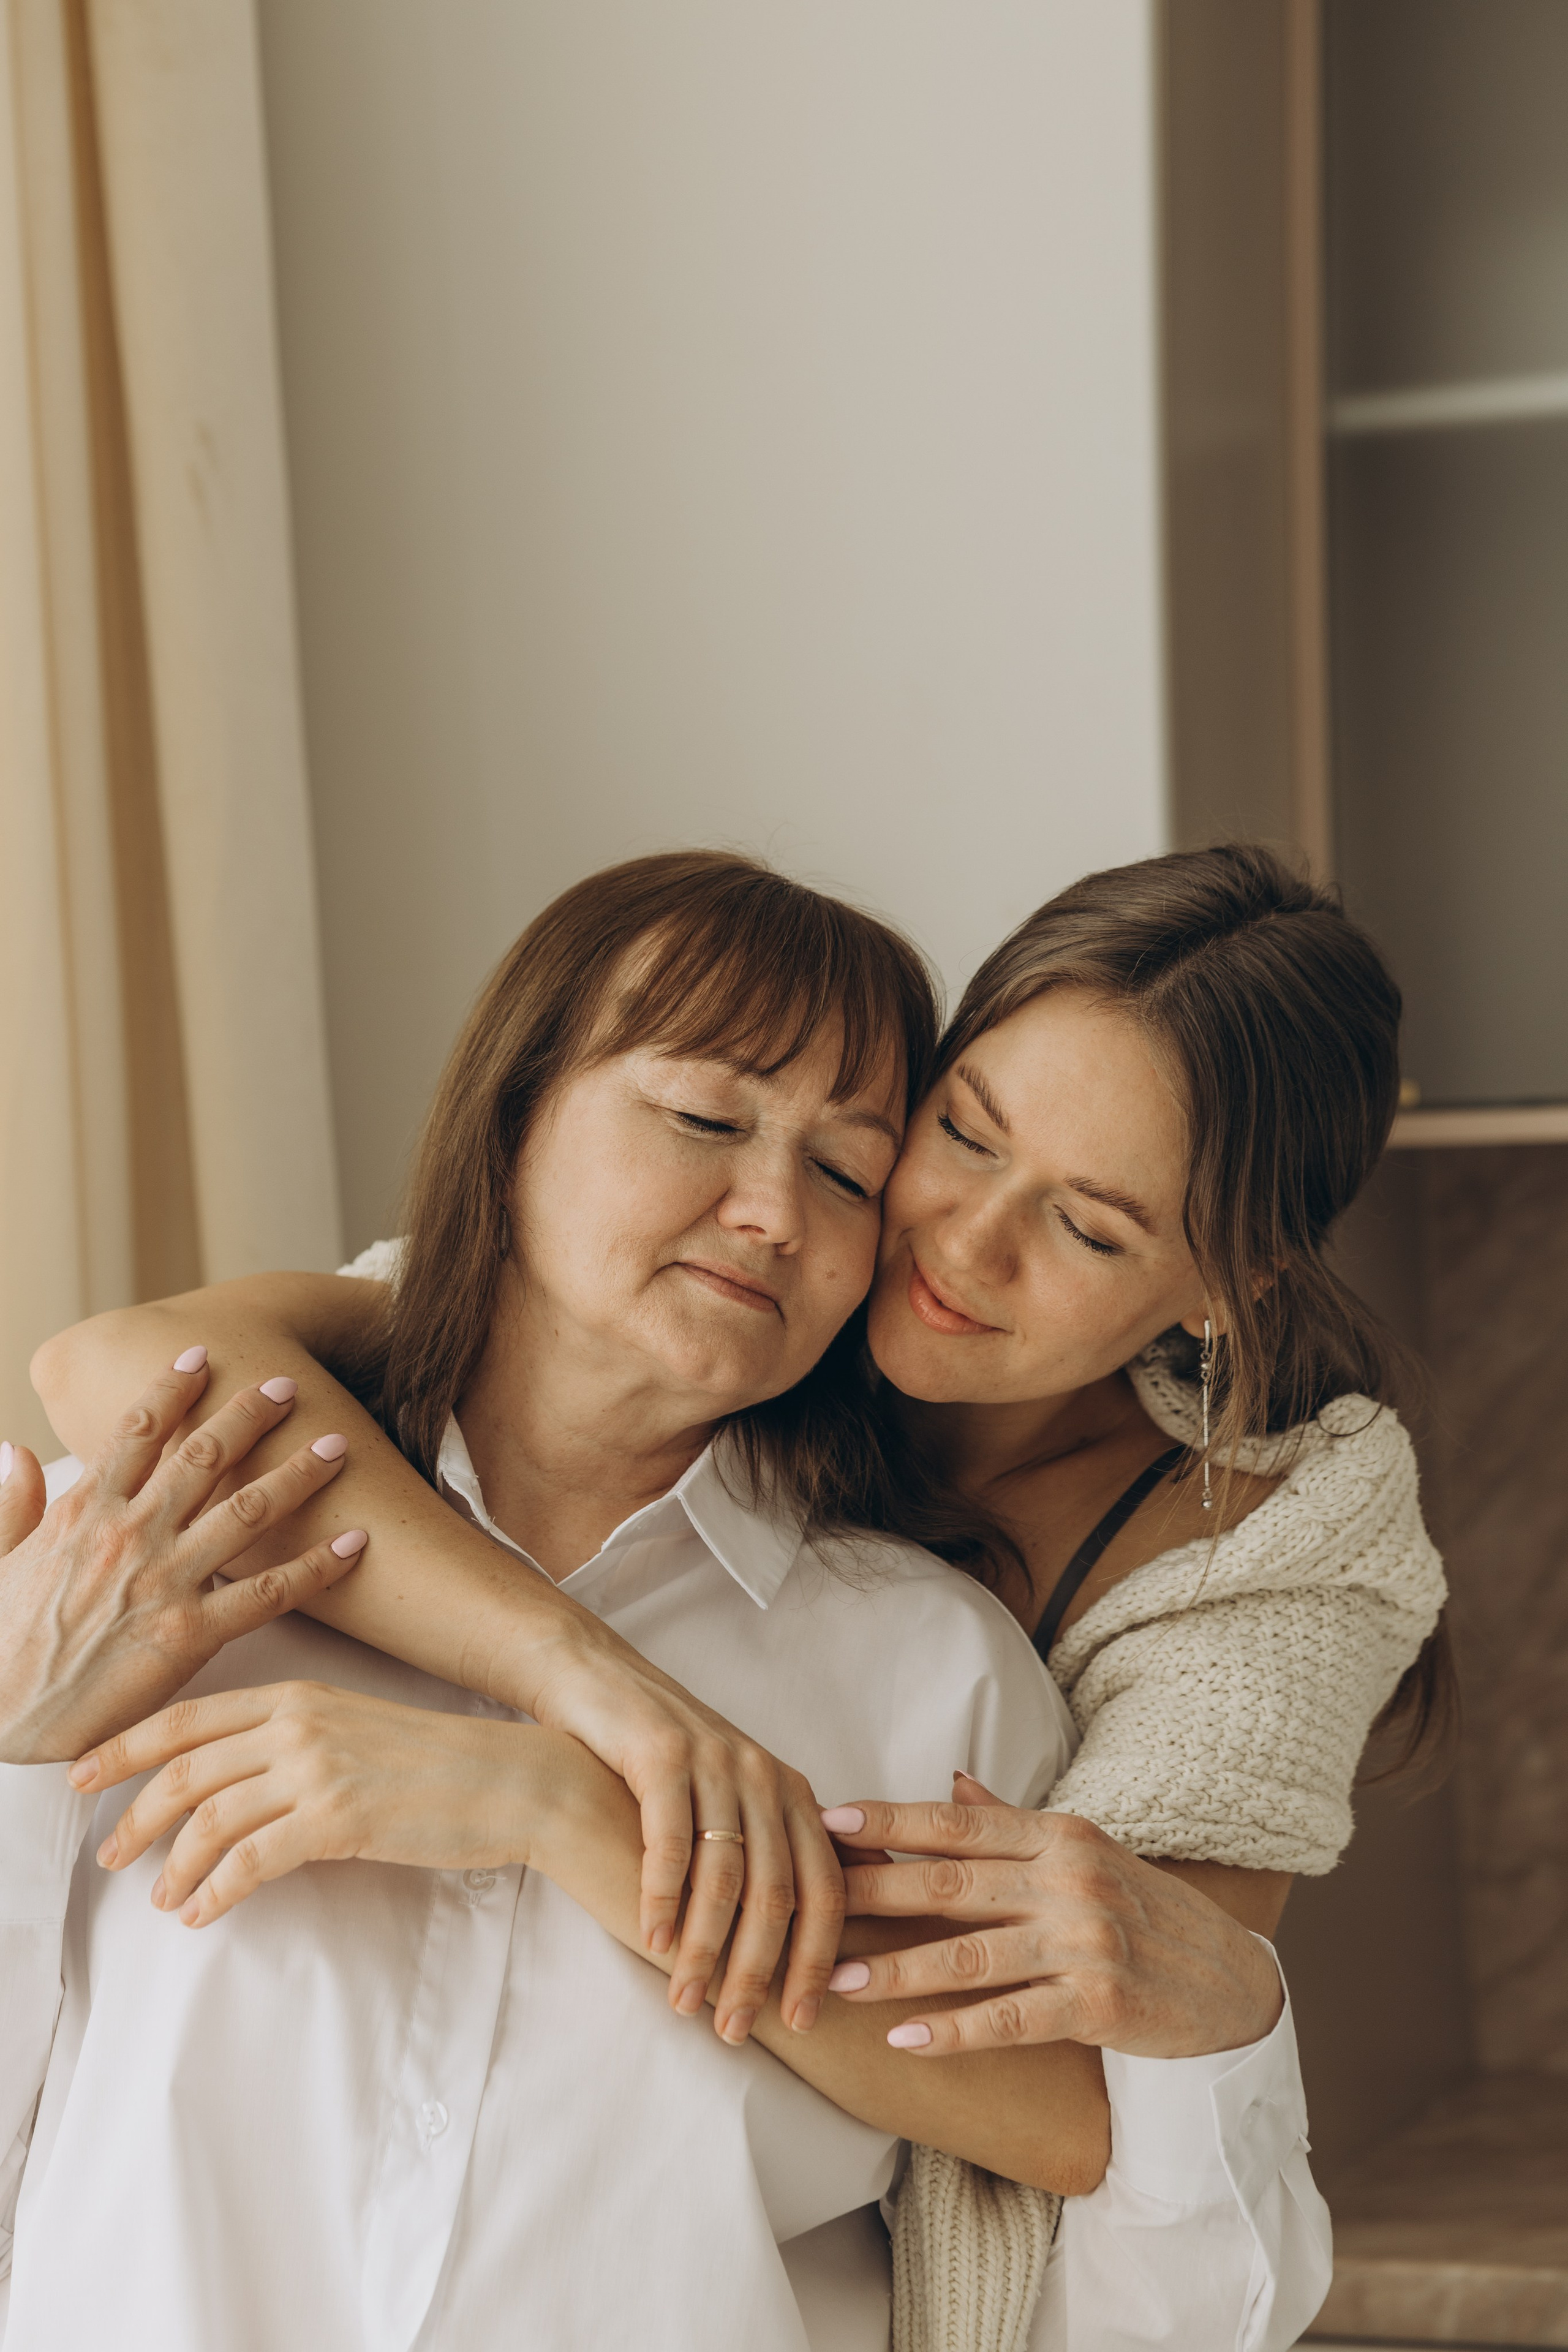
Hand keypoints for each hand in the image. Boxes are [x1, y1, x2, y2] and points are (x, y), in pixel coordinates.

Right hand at [0, 1359, 365, 1763]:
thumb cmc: (1, 1642)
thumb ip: (13, 1502)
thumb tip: (17, 1450)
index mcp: (84, 1510)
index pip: (136, 1428)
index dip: (172, 1385)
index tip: (202, 1354)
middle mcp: (130, 1534)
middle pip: (203, 1455)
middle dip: (250, 1413)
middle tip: (289, 1383)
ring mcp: (164, 1581)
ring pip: (247, 1511)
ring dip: (298, 1474)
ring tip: (337, 1444)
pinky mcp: (190, 1634)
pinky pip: (267, 1593)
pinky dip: (315, 1567)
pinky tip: (354, 1543)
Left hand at [77, 1680, 544, 1923]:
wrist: (510, 1780)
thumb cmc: (437, 1762)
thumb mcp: (355, 1729)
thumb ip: (291, 1743)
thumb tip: (231, 1784)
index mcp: (299, 1694)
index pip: (187, 1716)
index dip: (124, 1746)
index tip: (83, 1775)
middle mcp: (299, 1723)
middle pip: (184, 1769)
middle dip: (132, 1814)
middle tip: (108, 1853)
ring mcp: (318, 1769)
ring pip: (208, 1819)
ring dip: (172, 1865)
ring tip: (161, 1896)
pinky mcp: (339, 1819)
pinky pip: (249, 1862)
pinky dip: (214, 1892)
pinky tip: (202, 1913)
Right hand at [521, 1631, 843, 2042]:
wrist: (599, 1685)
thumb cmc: (664, 1763)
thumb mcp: (735, 1799)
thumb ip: (774, 1852)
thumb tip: (817, 1930)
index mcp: (791, 1793)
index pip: (825, 1888)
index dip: (815, 1959)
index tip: (799, 2020)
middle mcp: (763, 1776)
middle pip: (778, 1891)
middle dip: (758, 1971)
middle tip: (734, 2029)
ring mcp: (715, 1761)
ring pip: (724, 1874)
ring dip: (705, 1948)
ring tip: (685, 2002)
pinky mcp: (662, 1752)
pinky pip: (671, 1839)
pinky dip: (664, 1896)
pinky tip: (652, 1941)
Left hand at [822, 1774, 1283, 2058]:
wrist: (1230, 1980)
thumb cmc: (1143, 1910)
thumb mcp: (1082, 1853)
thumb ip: (1011, 1822)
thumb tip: (948, 1780)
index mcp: (1059, 1835)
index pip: (958, 1823)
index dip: (890, 1820)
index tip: (829, 1817)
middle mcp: (1069, 1880)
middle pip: (951, 1885)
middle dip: (873, 1892)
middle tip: (809, 1902)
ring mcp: (1085, 1942)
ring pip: (969, 1956)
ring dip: (896, 1968)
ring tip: (836, 1977)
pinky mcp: (1098, 2004)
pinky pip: (1010, 2019)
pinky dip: (953, 2030)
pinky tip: (903, 2038)